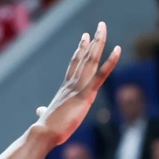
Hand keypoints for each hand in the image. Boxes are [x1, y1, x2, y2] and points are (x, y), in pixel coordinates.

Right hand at [34, 22, 120, 144]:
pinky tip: (118, 49)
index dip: (80, 50)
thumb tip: (40, 112)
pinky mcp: (86, 94)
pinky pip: (101, 74)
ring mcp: (79, 87)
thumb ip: (44, 112)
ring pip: (91, 59)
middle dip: (93, 40)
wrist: (43, 132)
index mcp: (66, 88)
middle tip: (100, 26)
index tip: (85, 38)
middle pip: (84, 57)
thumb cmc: (45, 128)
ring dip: (99, 42)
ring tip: (103, 27)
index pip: (74, 64)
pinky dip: (111, 61)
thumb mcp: (47, 116)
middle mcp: (72, 83)